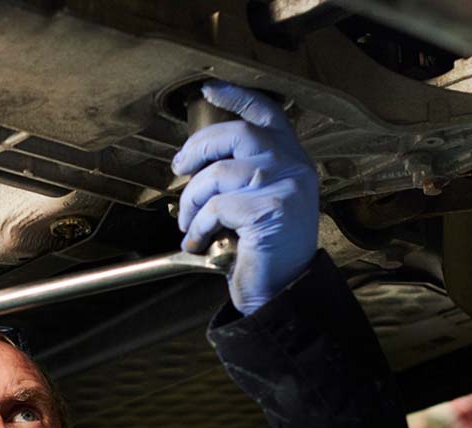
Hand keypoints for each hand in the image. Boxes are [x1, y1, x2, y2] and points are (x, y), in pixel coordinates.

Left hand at [172, 81, 320, 315]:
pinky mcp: (271, 210)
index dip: (237, 96)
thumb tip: (195, 161)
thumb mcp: (257, 204)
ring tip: (188, 223)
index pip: (267, 112)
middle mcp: (293, 167)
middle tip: (178, 169)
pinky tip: (199, 243)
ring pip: (219, 173)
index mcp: (291, 160)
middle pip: (237, 133)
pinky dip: (200, 226)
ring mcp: (285, 186)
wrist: (283, 293)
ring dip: (192, 200)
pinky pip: (217, 207)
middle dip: (197, 149)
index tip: (210, 90)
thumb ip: (243, 176)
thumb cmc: (265, 252)